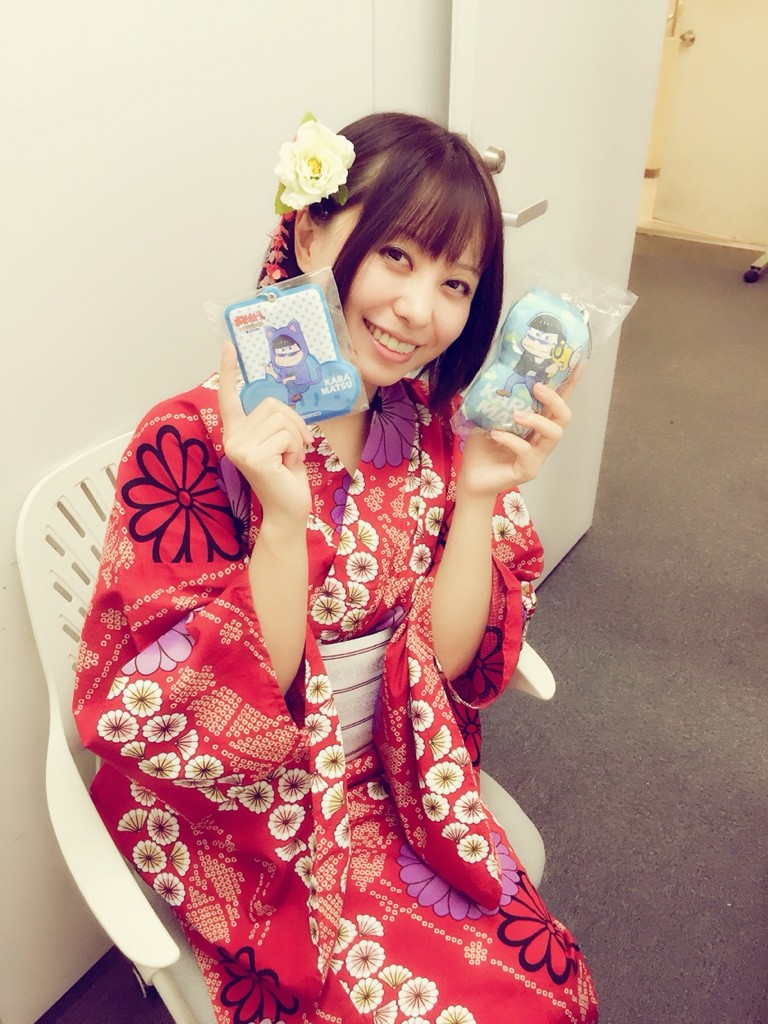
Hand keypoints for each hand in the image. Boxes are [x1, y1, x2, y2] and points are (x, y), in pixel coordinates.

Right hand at [218, 342, 313, 523]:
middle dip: (294, 423)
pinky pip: (286, 436)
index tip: (227, 345)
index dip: (227, 370)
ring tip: (288, 458)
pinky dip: (296, 449)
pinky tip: (287, 466)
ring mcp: (239, 447)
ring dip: (296, 438)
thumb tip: (279, 408)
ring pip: (282, 420)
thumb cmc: (287, 474)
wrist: (289, 508)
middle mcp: (232, 437)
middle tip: (293, 448)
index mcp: (237, 431)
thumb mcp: (281, 441)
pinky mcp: (252, 457)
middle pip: (272, 405)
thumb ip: (275, 422)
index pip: (228, 397)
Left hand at [458, 366, 580, 499]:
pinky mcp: (528, 470)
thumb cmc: (481, 449)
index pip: (556, 402)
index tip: (579, 363)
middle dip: (555, 399)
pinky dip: (510, 439)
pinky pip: (526, 451)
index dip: (569, 384)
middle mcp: (541, 439)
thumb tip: (496, 374)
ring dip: (537, 420)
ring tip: (516, 415)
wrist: (471, 479)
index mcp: (535, 424)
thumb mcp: (486, 418)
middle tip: (537, 387)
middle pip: (564, 416)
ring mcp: (538, 456)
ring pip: (554, 434)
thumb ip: (496, 402)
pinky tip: (495, 434)